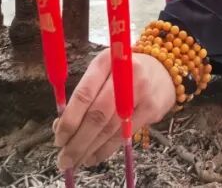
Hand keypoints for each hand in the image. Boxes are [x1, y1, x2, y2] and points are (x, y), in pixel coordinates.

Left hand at [54, 49, 176, 169]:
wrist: (163, 70)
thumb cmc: (123, 74)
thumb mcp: (103, 72)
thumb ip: (83, 96)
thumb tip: (60, 127)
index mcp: (105, 61)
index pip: (84, 94)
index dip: (70, 120)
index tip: (59, 138)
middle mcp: (124, 74)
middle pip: (97, 114)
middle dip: (78, 141)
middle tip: (64, 158)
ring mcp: (141, 91)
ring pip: (110, 128)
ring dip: (89, 149)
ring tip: (75, 161)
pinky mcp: (151, 108)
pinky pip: (124, 135)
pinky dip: (105, 149)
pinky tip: (93, 157)